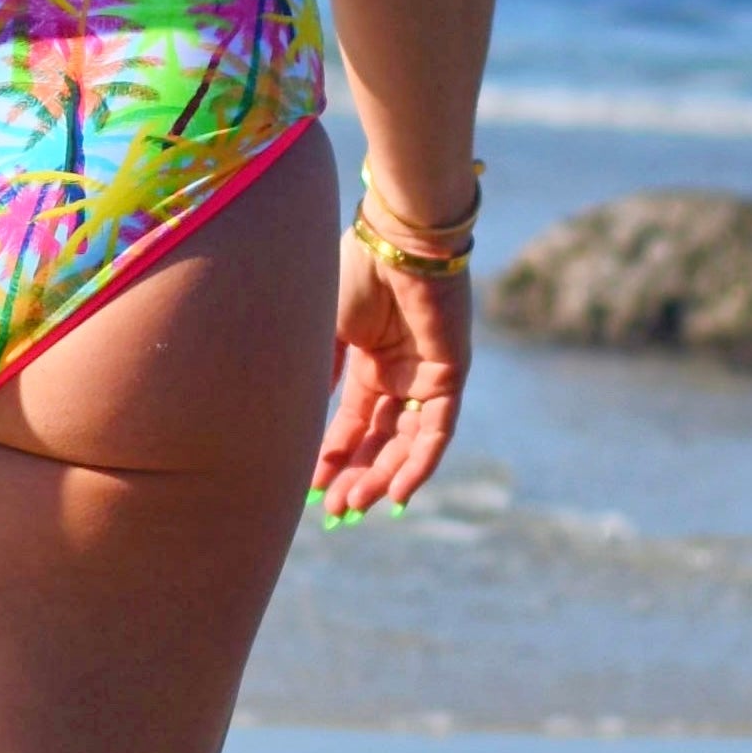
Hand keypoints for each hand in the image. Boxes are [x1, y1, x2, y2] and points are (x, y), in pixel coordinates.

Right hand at [311, 242, 470, 517]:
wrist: (394, 240)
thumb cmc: (352, 274)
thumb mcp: (322, 333)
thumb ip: (318, 377)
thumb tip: (299, 424)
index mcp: (367, 361)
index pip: (351, 422)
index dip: (332, 457)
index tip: (312, 489)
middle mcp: (398, 374)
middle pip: (378, 439)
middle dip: (355, 475)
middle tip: (334, 512)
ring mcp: (427, 376)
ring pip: (406, 442)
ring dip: (383, 475)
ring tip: (356, 505)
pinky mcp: (452, 375)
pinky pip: (437, 430)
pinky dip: (419, 462)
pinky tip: (398, 491)